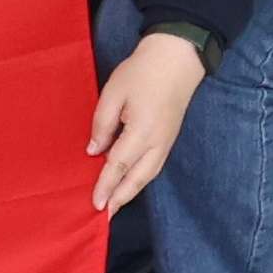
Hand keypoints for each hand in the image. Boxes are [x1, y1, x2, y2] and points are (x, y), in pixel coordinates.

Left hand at [86, 30, 207, 214]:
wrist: (177, 58)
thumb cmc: (142, 71)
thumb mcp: (114, 92)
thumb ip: (102, 124)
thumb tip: (94, 151)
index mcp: (142, 131)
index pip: (119, 165)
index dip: (106, 185)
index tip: (95, 203)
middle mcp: (157, 143)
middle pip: (138, 178)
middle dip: (121, 198)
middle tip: (105, 214)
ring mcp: (167, 142)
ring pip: (148, 175)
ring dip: (132, 191)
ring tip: (116, 203)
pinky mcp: (170, 138)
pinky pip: (154, 166)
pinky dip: (141, 179)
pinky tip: (130, 181)